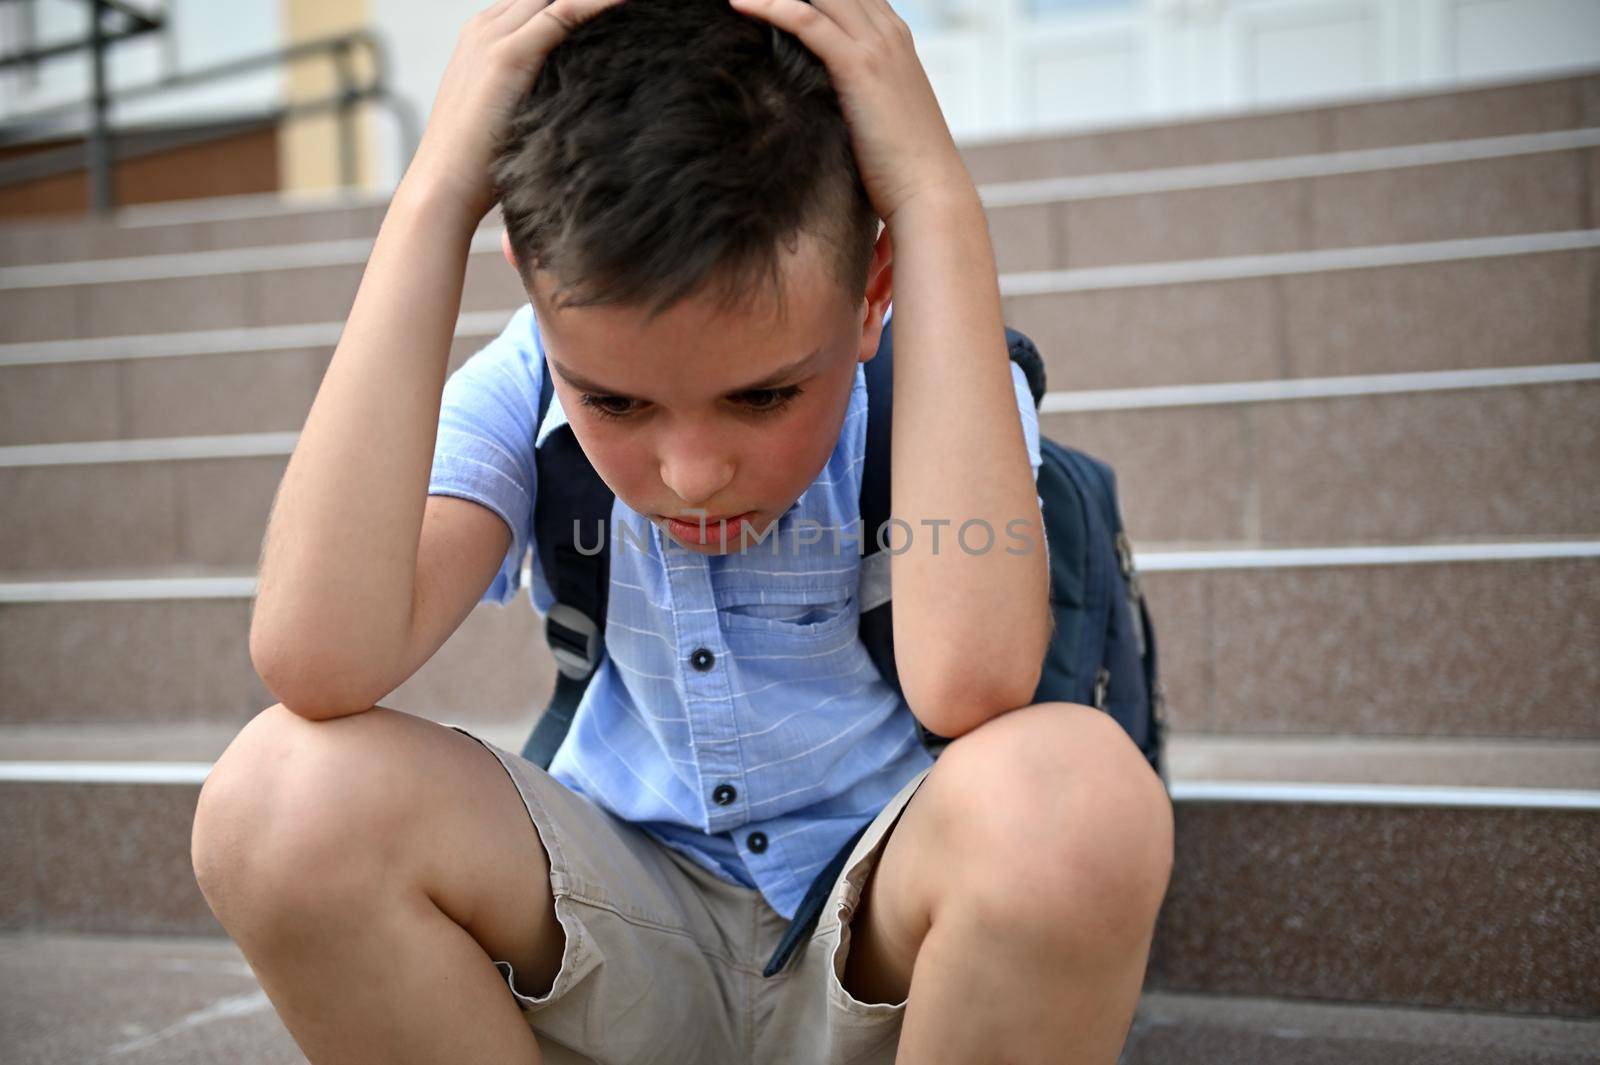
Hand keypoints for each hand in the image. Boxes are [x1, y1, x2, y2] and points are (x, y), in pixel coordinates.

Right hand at [402, 0, 626, 227]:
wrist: (444, 188)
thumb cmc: (479, 169)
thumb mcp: (508, 119)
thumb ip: (530, 97)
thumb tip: (571, 108)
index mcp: (480, 40)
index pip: (534, 3)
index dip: (574, 7)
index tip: (617, 16)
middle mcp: (484, 29)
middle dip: (584, 1)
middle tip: (634, 10)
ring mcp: (493, 38)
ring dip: (595, 0)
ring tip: (637, 7)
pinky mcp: (508, 55)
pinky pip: (564, 11)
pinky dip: (599, 4)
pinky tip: (628, 3)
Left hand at [726, 0, 974, 228]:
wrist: (929, 192)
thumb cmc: (902, 168)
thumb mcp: (879, 116)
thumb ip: (855, 92)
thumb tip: (818, 100)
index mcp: (895, 40)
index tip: (770, 1)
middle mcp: (889, 33)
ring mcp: (877, 46)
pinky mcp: (859, 66)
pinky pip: (807, 20)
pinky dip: (770, 6)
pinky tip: (737, 3)